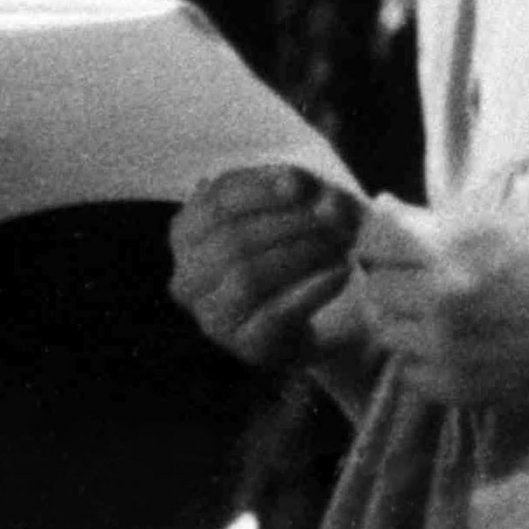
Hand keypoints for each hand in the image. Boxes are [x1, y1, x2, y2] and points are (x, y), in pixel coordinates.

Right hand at [170, 166, 362, 368]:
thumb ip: (291, 187)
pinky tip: (341, 272)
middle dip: (287, 224)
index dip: (258, 190)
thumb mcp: (286, 206)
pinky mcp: (245, 345)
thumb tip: (298, 184)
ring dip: (301, 254)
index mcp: (186, 235)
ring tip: (340, 243)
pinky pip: (276, 313)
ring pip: (248, 278)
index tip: (300, 185)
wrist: (301, 311)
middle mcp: (188, 279)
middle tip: (332, 217)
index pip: (214, 204)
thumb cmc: (284, 245)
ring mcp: (212, 316)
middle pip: (231, 241)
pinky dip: (313, 288)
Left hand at [353, 197, 528, 406]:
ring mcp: (447, 346)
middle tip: (412, 273)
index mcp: (454, 243)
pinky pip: (407, 369)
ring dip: (400, 315)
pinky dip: (419, 355)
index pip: (376, 238)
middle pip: (373, 285)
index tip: (388, 239)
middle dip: (387, 275)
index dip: (377, 236)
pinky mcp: (455, 386)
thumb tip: (380, 208)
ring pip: (384, 329)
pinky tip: (451, 340)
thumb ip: (436, 219)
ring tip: (434, 307)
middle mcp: (443, 295)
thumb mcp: (501, 221)